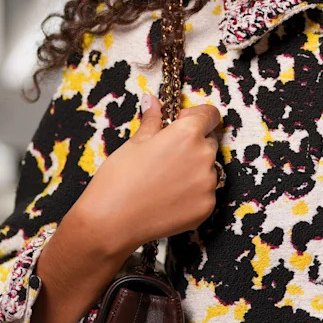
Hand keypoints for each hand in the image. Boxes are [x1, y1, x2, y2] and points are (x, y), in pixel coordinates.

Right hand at [72, 91, 222, 257]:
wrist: (112, 222)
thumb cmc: (118, 179)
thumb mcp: (135, 143)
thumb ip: (152, 120)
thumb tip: (153, 101)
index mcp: (187, 134)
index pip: (210, 115)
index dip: (197, 116)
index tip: (181, 123)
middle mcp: (204, 157)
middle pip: (209, 142)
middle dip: (194, 144)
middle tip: (166, 156)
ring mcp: (208, 184)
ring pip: (208, 169)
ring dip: (194, 170)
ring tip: (164, 180)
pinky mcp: (207, 207)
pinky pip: (206, 193)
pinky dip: (193, 193)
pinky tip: (168, 198)